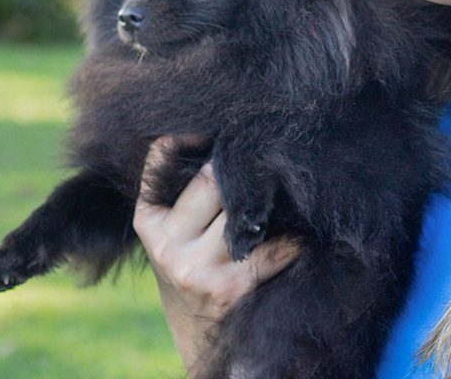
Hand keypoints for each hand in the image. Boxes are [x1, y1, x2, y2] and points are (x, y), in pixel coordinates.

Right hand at [134, 136, 300, 373]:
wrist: (198, 335)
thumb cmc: (190, 268)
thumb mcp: (168, 231)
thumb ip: (176, 188)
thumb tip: (199, 129)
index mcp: (148, 223)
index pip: (162, 161)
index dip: (190, 132)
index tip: (218, 115)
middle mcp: (167, 246)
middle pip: (211, 180)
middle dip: (239, 159)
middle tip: (267, 138)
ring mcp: (197, 268)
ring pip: (242, 209)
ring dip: (268, 194)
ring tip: (288, 173)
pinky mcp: (232, 286)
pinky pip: (274, 246)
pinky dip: (293, 235)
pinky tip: (303, 226)